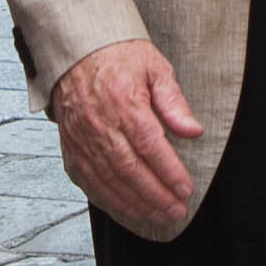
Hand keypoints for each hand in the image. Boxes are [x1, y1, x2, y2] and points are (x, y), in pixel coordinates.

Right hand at [54, 37, 204, 240]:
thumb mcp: (155, 68)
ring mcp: (82, 137)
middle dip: (156, 195)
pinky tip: (127, 209)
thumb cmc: (118, 57)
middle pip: (130, 169)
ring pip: (109, 179)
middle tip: (177, 210)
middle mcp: (100, 123)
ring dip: (136, 202)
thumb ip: (174, 102)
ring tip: (158, 215)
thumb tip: (193, 131)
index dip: (169, 171)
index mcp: (124, 102)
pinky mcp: (72, 145)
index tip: (186, 189)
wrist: (76, 51)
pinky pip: (89, 179)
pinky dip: (108, 198)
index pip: (150, 145)